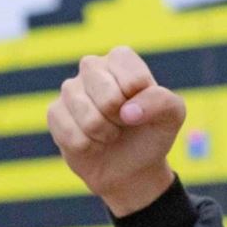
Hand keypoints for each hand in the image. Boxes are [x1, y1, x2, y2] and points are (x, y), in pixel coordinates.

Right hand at [47, 46, 185, 215]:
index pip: (133, 80)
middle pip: (107, 97)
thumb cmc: (151, 133)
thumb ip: (161, 101)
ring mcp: (70, 89)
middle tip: (123, 123)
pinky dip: (86, 146)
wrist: (130, 167)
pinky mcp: (55, 112)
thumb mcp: (172, 115)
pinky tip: (91, 143)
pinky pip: (69, 132)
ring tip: (108, 134)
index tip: (141, 110)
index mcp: (121, 59)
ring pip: (87, 116)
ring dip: (103, 134)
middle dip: (120, 120)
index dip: (142, 104)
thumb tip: (127, 112)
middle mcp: (92, 67)